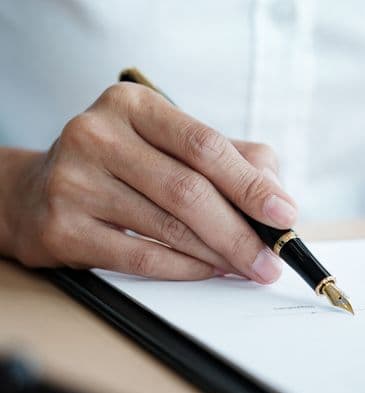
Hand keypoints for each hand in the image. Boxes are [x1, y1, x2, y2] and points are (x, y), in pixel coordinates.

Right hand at [2, 83, 297, 281]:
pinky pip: (140, 257)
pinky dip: (185, 269)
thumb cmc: (121, 165)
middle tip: (270, 260)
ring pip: (168, 227)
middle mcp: (99, 135)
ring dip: (219, 254)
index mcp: (134, 106)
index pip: (204, 145)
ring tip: (248, 266)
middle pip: (189, 190)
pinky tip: (209, 271)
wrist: (36, 191)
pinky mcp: (62, 228)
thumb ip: (229, 159)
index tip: (284, 214)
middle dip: (240, 233)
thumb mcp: (170, 144)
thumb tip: (276, 195)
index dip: (250, 184)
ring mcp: (75, 181)